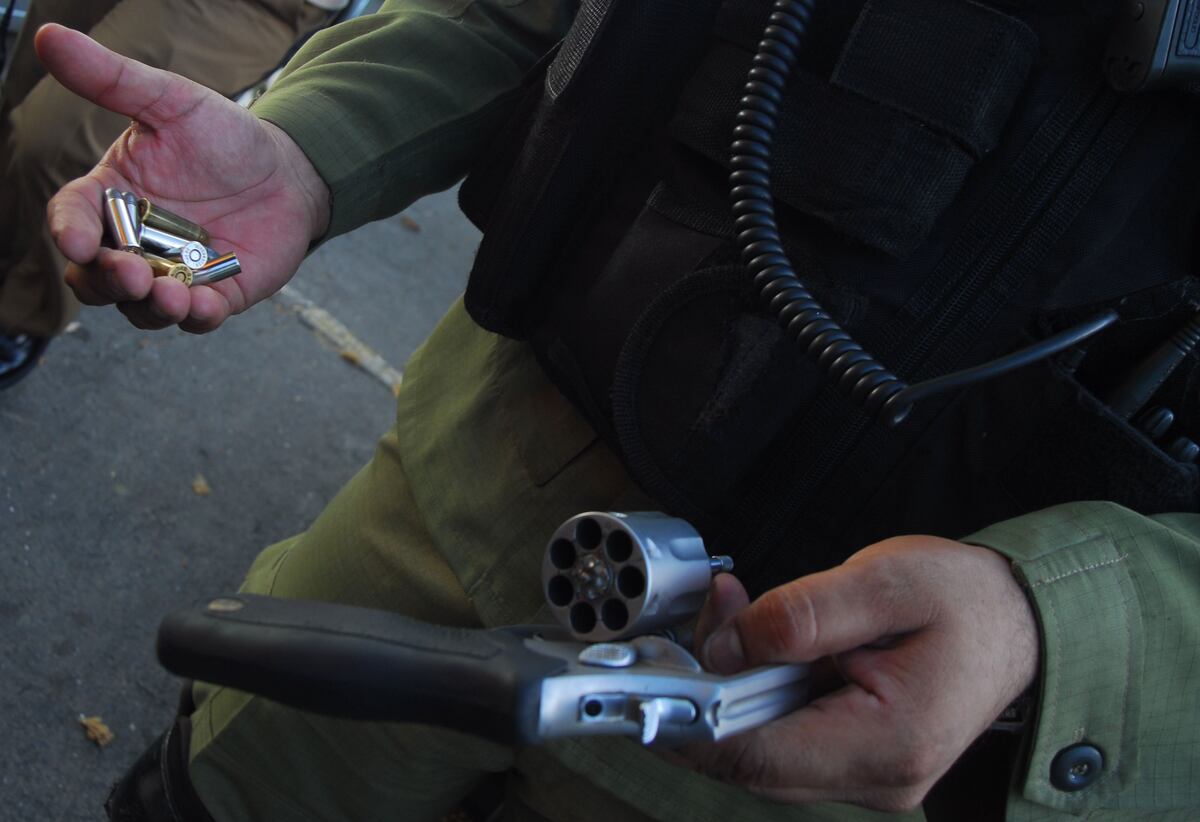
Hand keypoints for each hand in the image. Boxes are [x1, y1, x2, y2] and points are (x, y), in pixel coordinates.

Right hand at [38, 24, 330, 332]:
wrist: (287, 169)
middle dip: (107, 282)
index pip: (72, 219)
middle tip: (128, 273)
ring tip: (168, 295)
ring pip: (142, 308)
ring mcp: (173, 274)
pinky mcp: (216, 294)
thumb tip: (49, 37)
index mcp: (112, 199)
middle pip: (97, 278)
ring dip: (149, 308)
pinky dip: (197, 317)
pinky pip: (198, 318)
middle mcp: (134, 244)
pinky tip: (202, 306)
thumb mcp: (170, 100)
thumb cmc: (222, 135)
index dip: (68, 232)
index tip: (76, 241)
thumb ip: (112, 79)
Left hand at [679, 536, 1037, 811]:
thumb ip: (801, 615)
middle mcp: (875, 780)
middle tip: (716, 611)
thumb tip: (725, 647)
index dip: (690, 717)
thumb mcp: (887, 582)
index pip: (756, 755)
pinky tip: (762, 645)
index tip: (654, 672)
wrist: (1022, 623)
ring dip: (732, 688)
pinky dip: (757, 694)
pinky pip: (781, 739)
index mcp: (888, 744)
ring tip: (742, 614)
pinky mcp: (854, 762)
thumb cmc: (969, 601)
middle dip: (709, 688)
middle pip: (748, 759)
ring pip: (758, 751)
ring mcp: (864, 778)